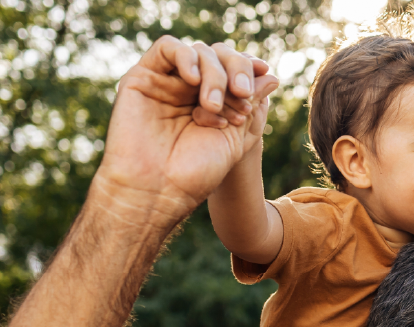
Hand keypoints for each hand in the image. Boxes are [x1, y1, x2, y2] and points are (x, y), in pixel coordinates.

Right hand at [94, 37, 279, 225]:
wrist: (157, 192)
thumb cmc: (195, 174)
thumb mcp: (234, 138)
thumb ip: (250, 105)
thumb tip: (272, 75)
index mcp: (211, 104)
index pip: (234, 71)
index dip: (250, 68)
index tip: (265, 73)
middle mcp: (188, 91)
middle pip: (219, 57)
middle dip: (236, 71)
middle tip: (242, 95)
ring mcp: (166, 83)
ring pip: (197, 52)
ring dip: (213, 72)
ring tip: (213, 105)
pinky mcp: (141, 78)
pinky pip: (166, 48)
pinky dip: (185, 56)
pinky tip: (193, 79)